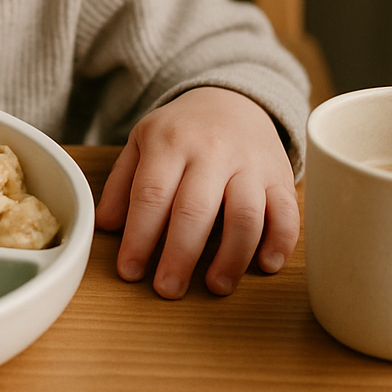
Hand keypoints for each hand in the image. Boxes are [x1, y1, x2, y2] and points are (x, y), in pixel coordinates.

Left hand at [94, 87, 297, 298]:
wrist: (231, 101)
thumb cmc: (180, 132)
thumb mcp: (141, 143)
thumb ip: (122, 183)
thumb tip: (105, 226)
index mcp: (169, 143)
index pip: (151, 195)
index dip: (139, 238)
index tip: (130, 272)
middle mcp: (211, 152)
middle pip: (195, 210)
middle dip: (180, 256)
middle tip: (168, 289)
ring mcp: (250, 164)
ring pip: (245, 215)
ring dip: (232, 257)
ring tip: (215, 286)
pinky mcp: (281, 176)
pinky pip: (287, 213)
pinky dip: (280, 243)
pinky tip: (265, 266)